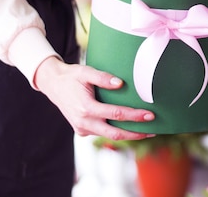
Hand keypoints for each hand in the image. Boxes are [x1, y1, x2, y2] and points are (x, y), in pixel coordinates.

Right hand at [34, 56, 154, 140]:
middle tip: (154, 130)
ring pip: (109, 136)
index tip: (150, 115)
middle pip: (115, 133)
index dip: (134, 116)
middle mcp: (83, 122)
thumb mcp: (86, 71)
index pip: (116, 114)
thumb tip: (120, 84)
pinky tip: (130, 128)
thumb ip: (103, 77)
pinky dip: (116, 131)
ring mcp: (82, 128)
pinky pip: (102, 133)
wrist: (53, 84)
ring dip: (128, 135)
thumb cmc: (72, 76)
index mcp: (85, 108)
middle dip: (136, 133)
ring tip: (147, 131)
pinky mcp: (82, 130)